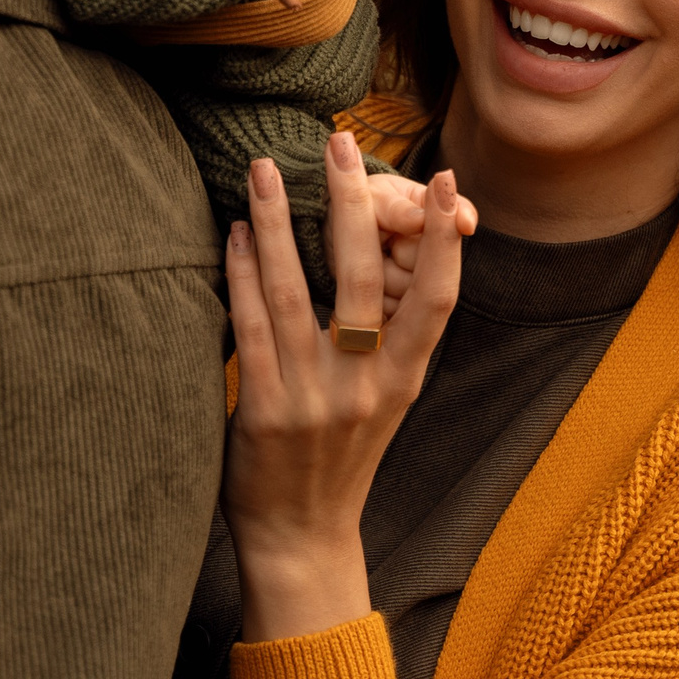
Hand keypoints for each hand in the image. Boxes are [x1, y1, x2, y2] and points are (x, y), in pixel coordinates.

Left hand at [222, 131, 462, 642]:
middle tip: (340, 141)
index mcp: (404, 379)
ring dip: (279, 219)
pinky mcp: (266, 408)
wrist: (300, 537)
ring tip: (264, 168)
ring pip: (297, 288)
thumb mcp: (383, 400)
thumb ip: (388, 340)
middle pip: (366, 276)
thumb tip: (389, 256)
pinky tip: (237, 232)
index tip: (442, 179)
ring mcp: (316, 396)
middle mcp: (368, 385)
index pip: (438, 299)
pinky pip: (251, 323)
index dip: (442, 238)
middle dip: (353, 201)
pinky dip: (242, 270)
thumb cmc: (339, 456)